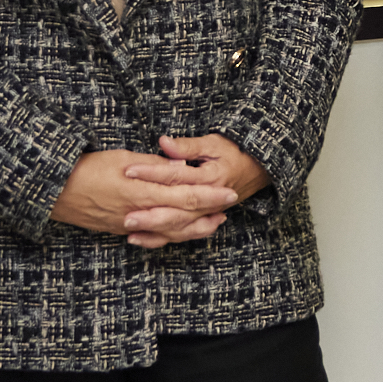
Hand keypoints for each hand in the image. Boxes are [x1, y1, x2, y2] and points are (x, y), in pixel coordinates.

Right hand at [53, 147, 238, 249]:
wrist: (54, 191)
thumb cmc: (86, 167)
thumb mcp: (122, 158)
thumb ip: (154, 166)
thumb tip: (180, 167)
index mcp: (142, 191)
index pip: (184, 195)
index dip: (209, 195)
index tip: (229, 192)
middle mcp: (139, 213)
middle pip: (182, 215)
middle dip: (208, 211)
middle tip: (229, 206)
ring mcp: (130, 225)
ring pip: (169, 231)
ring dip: (194, 228)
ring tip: (213, 222)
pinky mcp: (120, 230)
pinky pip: (152, 238)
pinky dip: (170, 237)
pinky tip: (179, 233)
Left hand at [123, 134, 267, 245]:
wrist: (256, 170)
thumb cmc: (233, 153)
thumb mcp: (213, 144)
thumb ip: (187, 146)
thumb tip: (164, 142)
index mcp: (211, 178)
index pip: (176, 176)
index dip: (152, 173)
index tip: (128, 170)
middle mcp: (209, 200)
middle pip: (177, 209)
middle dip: (150, 213)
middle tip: (126, 215)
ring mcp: (205, 213)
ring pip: (178, 226)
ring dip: (153, 229)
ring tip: (129, 228)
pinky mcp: (200, 220)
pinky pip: (179, 235)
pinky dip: (159, 239)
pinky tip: (138, 239)